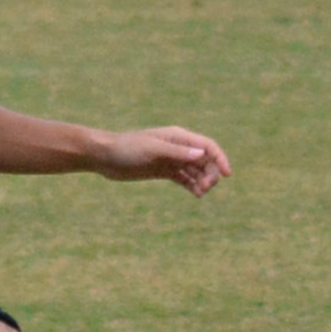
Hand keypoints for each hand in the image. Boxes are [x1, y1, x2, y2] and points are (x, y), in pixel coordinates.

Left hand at [97, 126, 230, 195]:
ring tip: (200, 193)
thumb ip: (177, 152)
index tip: (226, 174)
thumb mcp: (153, 149)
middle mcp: (178, 147)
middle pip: (204, 160)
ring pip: (195, 171)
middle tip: (206, 188)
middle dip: (210, 173)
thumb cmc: (127, 148)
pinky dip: (192, 185)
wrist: (104, 157)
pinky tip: (196, 194)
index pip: (207, 146)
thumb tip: (202, 154)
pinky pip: (184, 178)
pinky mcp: (163, 171)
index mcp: (178, 137)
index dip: (220, 158)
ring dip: (202, 181)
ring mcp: (171, 160)